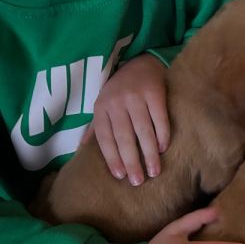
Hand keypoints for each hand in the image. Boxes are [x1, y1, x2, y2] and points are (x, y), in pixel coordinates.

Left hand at [84, 54, 170, 185]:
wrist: (142, 62)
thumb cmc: (121, 89)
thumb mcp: (104, 104)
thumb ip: (96, 126)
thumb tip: (82, 148)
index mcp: (101, 108)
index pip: (105, 138)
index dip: (112, 158)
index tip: (120, 176)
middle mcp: (116, 102)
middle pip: (124, 137)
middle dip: (131, 161)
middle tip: (138, 181)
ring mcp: (136, 97)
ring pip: (143, 131)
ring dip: (149, 154)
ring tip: (154, 171)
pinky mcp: (155, 94)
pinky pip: (159, 119)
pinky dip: (162, 136)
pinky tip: (163, 149)